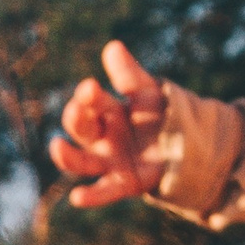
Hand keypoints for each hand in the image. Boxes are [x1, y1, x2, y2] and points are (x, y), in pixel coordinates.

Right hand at [50, 41, 167, 206]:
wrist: (187, 145)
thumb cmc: (159, 114)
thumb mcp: (148, 93)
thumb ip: (129, 75)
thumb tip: (113, 46)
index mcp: (106, 113)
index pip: (90, 103)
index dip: (87, 96)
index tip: (91, 87)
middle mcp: (102, 138)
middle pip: (81, 129)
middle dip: (77, 118)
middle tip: (79, 107)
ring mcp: (111, 162)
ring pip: (82, 162)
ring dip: (67, 156)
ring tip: (57, 147)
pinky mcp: (124, 183)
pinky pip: (104, 191)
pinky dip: (91, 197)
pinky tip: (77, 198)